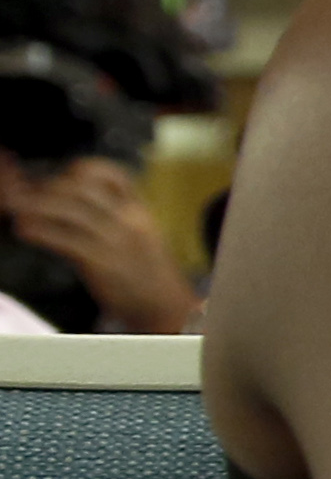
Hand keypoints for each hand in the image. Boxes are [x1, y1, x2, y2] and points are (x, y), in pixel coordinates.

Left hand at [1, 156, 202, 333]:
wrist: (166, 308)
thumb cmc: (146, 275)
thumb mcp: (139, 237)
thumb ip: (111, 219)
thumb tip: (66, 205)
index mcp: (138, 210)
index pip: (110, 174)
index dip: (78, 170)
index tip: (55, 177)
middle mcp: (129, 219)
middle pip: (80, 188)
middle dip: (44, 187)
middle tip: (19, 192)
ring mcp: (117, 240)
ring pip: (68, 209)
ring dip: (33, 204)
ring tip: (11, 206)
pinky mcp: (102, 262)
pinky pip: (64, 238)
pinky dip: (39, 230)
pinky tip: (24, 230)